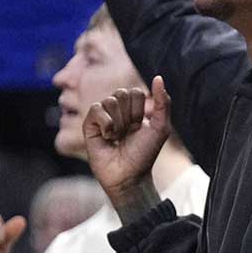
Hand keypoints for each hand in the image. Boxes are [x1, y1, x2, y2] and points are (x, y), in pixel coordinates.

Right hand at [83, 77, 170, 202]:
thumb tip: (159, 77)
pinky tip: (108, 136)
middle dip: (129, 114)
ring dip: (118, 122)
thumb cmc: (145, 153)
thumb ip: (162, 102)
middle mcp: (117, 111)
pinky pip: (96, 108)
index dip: (139, 109)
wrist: (129, 175)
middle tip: (128, 132)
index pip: (135, 91)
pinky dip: (105, 122)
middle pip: (122, 93)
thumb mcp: (161, 127)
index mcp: (134, 110)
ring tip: (118, 137)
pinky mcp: (88, 125)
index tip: (140, 127)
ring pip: (109, 100)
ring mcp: (102, 117)